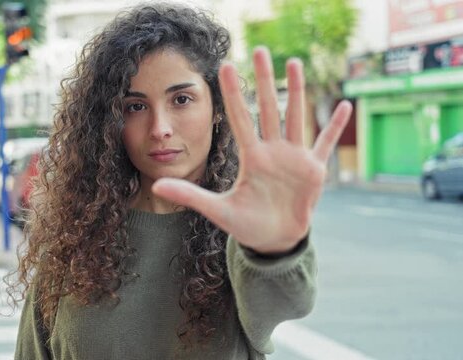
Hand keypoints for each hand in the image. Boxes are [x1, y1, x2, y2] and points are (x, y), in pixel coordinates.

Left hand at [152, 47, 351, 253]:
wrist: (273, 240)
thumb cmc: (246, 224)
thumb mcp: (217, 210)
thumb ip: (190, 195)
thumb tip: (157, 184)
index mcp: (251, 158)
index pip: (240, 119)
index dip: (234, 94)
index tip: (224, 66)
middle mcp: (273, 151)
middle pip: (269, 109)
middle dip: (265, 80)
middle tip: (261, 50)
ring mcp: (294, 158)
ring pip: (295, 117)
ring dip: (296, 91)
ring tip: (294, 63)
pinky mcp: (313, 170)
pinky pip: (325, 143)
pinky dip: (334, 126)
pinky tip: (343, 104)